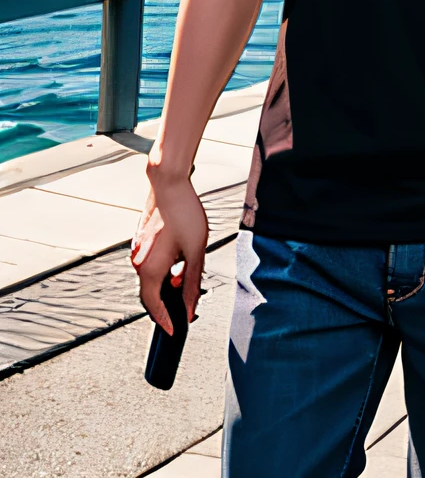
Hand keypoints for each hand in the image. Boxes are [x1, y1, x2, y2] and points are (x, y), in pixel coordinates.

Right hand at [132, 168, 208, 335]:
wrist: (169, 186)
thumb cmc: (184, 215)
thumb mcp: (196, 252)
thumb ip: (192, 282)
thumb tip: (190, 307)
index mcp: (149, 269)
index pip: (153, 305)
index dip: (165, 320)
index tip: (174, 330)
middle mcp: (138, 263)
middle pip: (151, 293)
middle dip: (168, 303)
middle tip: (186, 308)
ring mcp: (138, 252)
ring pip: (152, 278)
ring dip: (168, 284)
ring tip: (188, 281)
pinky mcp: (142, 242)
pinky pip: (151, 264)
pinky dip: (165, 270)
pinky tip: (181, 261)